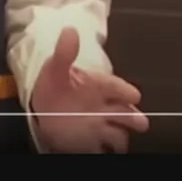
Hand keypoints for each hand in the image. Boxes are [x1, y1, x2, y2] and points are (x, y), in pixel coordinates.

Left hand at [29, 28, 149, 152]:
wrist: (41, 112)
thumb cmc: (54, 87)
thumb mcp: (55, 69)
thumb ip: (64, 52)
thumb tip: (70, 31)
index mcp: (98, 86)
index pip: (116, 87)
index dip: (125, 91)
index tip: (134, 95)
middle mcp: (104, 106)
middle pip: (125, 112)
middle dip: (134, 118)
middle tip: (141, 123)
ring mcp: (99, 124)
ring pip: (118, 131)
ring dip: (121, 136)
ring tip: (122, 142)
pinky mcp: (92, 141)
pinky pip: (103, 146)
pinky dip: (106, 148)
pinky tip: (106, 149)